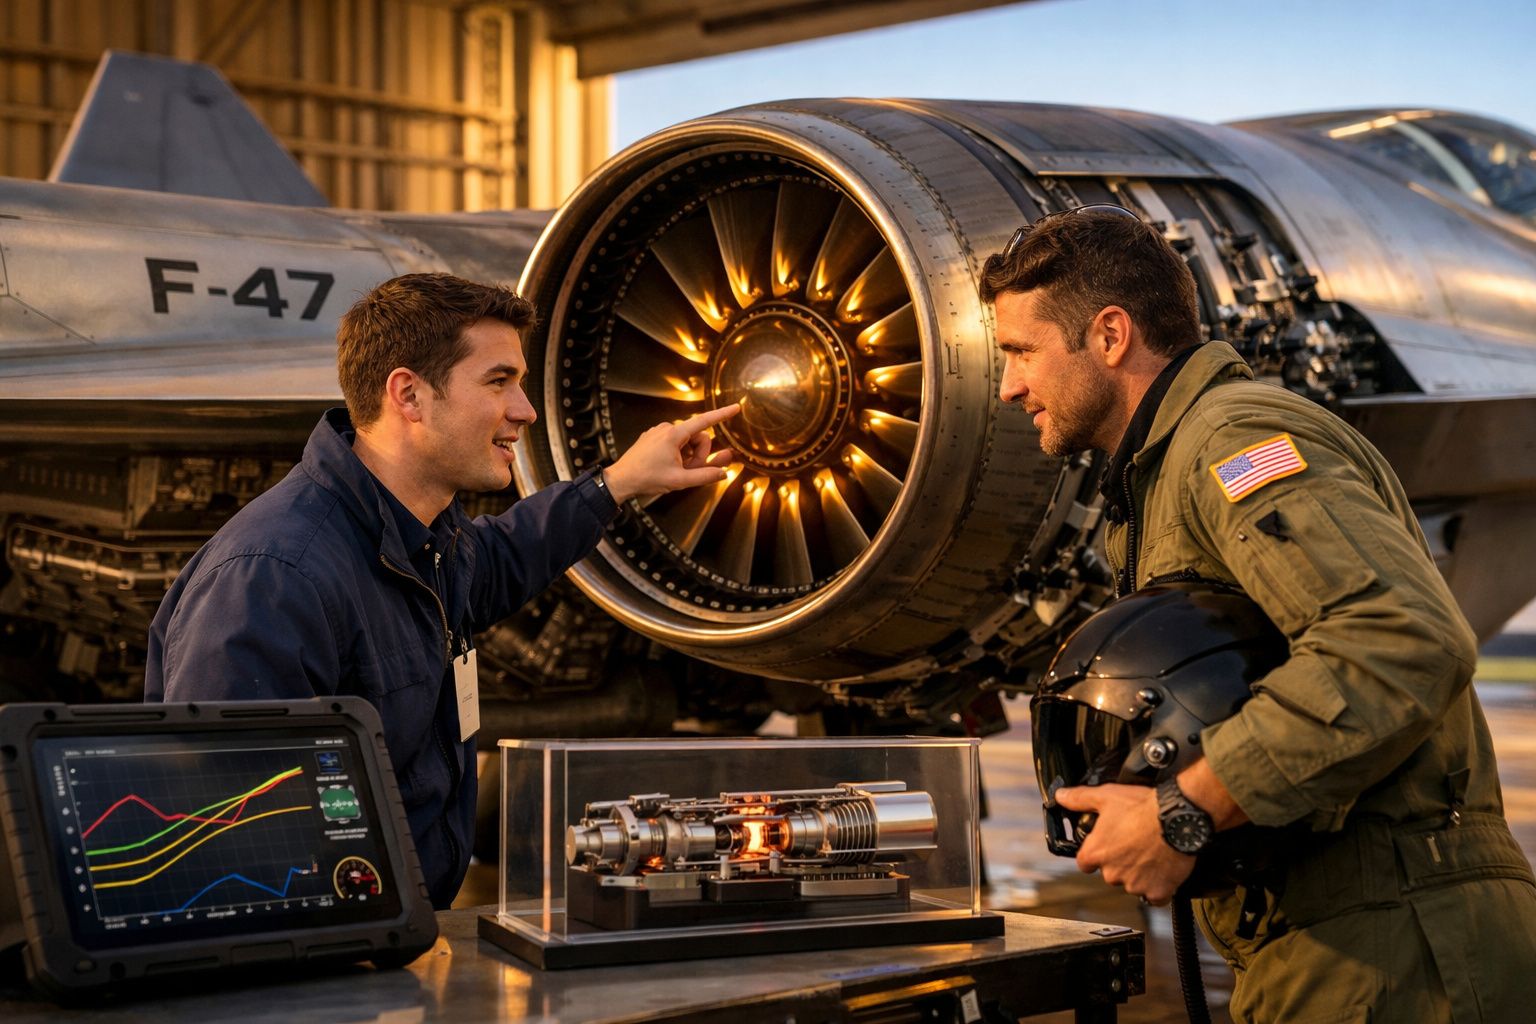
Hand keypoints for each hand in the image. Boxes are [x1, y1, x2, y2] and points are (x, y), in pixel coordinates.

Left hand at [602, 404, 739, 503]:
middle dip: (699, 455)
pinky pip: (674, 442)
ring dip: (688, 456)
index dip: (722, 415)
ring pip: (686, 441)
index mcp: (674, 435)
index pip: (704, 421)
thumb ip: (705, 476)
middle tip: (689, 471)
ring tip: (676, 471)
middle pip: (697, 437)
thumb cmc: (646, 478)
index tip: (735, 408)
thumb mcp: (680, 481)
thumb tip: (723, 473)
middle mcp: (666, 428)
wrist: (621, 480)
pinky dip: (678, 454)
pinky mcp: (653, 437)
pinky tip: (668, 466)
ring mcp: (658, 432)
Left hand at [1053, 783, 1195, 904]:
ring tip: (1150, 853)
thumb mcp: (1106, 796)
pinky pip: (1155, 896)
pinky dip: (1158, 887)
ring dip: (1139, 874)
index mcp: (1096, 853)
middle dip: (1119, 862)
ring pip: (1132, 884)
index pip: (1084, 863)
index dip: (1094, 855)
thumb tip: (1062, 797)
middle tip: (1133, 844)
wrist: (1178, 819)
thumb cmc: (1142, 808)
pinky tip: (1163, 870)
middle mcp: (1112, 873)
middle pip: (1110, 873)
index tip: (1105, 846)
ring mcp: (1135, 885)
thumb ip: (1080, 798)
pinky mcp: (1157, 892)